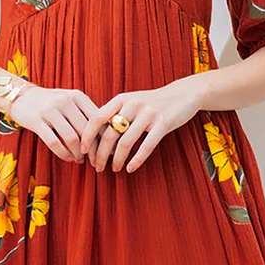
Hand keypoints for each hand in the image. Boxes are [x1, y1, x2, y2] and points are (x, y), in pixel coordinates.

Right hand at [7, 82, 100, 162]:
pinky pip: (54, 142)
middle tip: (95, 161)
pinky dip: (63, 154)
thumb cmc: (52, 103)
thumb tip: (107, 135)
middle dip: (92, 150)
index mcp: (78, 96)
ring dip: (78, 153)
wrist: (21, 97)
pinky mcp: (36, 121)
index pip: (97, 119)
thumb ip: (86, 113)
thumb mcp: (70, 101)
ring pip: (71, 138)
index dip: (103, 138)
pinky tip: (68, 158)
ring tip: (80, 160)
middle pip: (85, 131)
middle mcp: (65, 101)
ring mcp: (50, 110)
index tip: (106, 151)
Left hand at [80, 77, 203, 172]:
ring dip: (117, 159)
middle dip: (101, 154)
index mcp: (121, 99)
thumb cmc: (151, 103)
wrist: (182, 94)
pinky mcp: (163, 123)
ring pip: (126, 142)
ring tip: (114, 169)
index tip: (82, 152)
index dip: (87, 136)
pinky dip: (137, 160)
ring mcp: (148, 113)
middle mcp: (132, 104)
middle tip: (97, 167)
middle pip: (109, 134)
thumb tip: (93, 137)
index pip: (96, 118)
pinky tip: (130, 168)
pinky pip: (147, 145)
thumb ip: (113, 114)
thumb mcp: (130, 102)